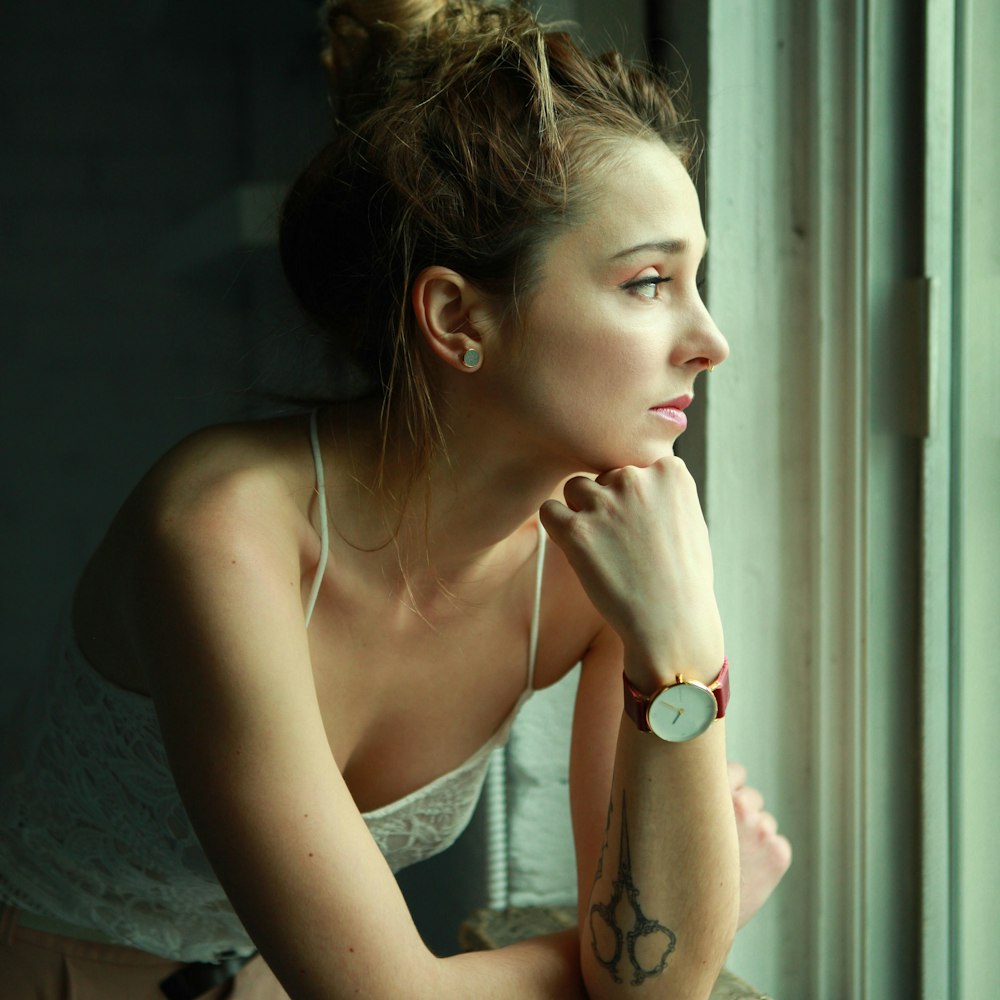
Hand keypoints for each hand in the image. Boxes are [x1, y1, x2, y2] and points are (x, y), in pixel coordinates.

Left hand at [539, 457, 723, 687]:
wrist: (671, 623)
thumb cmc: (682, 576)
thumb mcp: (689, 517)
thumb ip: (662, 489)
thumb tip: (634, 471)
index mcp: (669, 471)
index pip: (634, 463)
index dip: (634, 495)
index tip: (645, 524)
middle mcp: (636, 478)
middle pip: (604, 474)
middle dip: (608, 501)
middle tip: (623, 543)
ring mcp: (605, 502)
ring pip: (575, 488)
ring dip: (582, 512)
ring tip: (604, 549)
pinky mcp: (577, 530)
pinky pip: (549, 510)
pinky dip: (556, 527)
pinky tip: (576, 549)